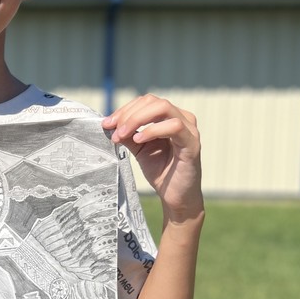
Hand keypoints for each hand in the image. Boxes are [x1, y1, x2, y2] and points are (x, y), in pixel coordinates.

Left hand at [102, 94, 202, 221]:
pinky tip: (138, 139)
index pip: (146, 102)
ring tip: (123, 134)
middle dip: (129, 114)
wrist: (176, 197)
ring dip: (137, 119)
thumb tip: (109, 124)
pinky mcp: (192, 143)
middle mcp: (183, 118)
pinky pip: (174, 126)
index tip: (107, 123)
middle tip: (113, 129)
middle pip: (153, 101)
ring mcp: (190, 129)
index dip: (125, 109)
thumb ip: (128, 135)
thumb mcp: (140, 149)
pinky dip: (152, 130)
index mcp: (170, 117)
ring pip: (163, 108)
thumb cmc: (161, 171)